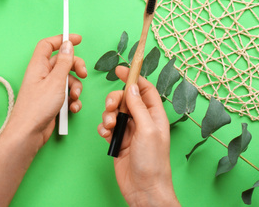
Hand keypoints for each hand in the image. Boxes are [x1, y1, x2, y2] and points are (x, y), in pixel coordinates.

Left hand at [9, 34, 86, 146]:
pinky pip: (66, 94)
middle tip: (83, 73)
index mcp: (38, 66)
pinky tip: (73, 108)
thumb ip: (64, 62)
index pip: (48, 45)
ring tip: (75, 97)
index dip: (62, 40)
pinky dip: (72, 100)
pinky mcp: (51, 101)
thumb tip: (67, 45)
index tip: (77, 39)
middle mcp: (42, 75)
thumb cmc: (37, 108)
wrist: (29, 133)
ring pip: (67, 79)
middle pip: (62, 62)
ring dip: (76, 87)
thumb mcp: (56, 81)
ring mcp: (47, 88)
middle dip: (76, 67)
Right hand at [98, 66, 178, 206]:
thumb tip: (132, 87)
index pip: (144, 89)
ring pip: (114, 112)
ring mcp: (130, 130)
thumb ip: (138, 106)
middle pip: (126, 98)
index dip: (134, 77)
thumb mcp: (147, 129)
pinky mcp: (118, 140)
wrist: (143, 189)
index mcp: (154, 115)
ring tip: (109, 127)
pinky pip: (107, 126)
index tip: (121, 69)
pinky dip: (103, 128)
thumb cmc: (152, 162)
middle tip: (112, 106)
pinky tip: (105, 135)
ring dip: (108, 115)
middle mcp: (142, 120)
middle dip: (115, 99)